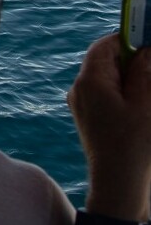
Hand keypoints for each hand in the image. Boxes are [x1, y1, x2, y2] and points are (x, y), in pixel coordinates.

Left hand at [68, 34, 150, 219]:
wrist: (119, 187)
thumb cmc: (133, 146)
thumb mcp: (146, 103)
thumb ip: (145, 71)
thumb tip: (146, 49)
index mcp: (90, 81)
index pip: (106, 45)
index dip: (130, 38)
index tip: (150, 38)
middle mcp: (81, 90)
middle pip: (109, 61)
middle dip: (136, 61)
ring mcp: (84, 105)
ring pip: (112, 79)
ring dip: (135, 79)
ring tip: (148, 95)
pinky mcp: (92, 119)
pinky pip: (110, 96)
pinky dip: (129, 95)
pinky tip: (144, 107)